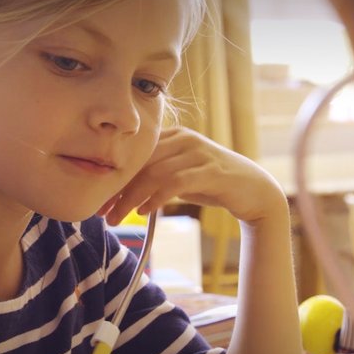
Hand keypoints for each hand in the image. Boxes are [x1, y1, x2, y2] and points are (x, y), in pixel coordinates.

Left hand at [100, 127, 284, 225]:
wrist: (255, 191)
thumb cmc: (213, 185)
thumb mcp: (181, 177)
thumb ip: (156, 177)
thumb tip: (121, 193)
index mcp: (174, 135)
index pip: (136, 153)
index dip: (114, 176)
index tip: (99, 200)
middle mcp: (185, 139)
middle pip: (141, 161)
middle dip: (118, 188)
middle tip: (103, 212)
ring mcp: (199, 153)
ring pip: (155, 172)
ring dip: (131, 198)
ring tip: (118, 217)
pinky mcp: (211, 171)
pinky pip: (175, 182)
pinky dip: (155, 197)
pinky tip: (144, 211)